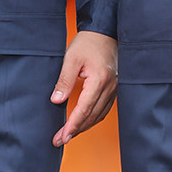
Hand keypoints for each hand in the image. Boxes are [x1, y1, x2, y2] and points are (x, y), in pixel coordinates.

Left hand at [50, 30, 117, 146]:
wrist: (105, 31)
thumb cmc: (88, 42)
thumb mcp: (71, 59)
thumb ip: (64, 81)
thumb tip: (56, 100)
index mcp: (99, 80)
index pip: (85, 109)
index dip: (73, 125)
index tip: (62, 136)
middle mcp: (110, 87)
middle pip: (92, 116)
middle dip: (76, 130)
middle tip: (60, 140)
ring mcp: (114, 88)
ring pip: (99, 115)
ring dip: (84, 127)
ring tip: (69, 134)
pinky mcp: (114, 88)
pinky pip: (104, 109)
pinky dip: (93, 118)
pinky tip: (83, 122)